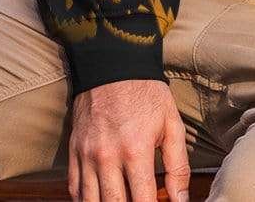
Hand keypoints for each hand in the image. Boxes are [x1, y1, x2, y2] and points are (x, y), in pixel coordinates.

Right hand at [69, 80, 189, 201]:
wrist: (114, 66)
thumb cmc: (147, 94)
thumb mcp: (171, 123)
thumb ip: (178, 165)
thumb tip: (181, 200)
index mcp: (136, 150)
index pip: (143, 201)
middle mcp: (108, 158)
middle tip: (141, 201)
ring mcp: (87, 157)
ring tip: (123, 199)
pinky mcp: (73, 154)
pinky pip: (74, 191)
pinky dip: (87, 200)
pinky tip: (102, 198)